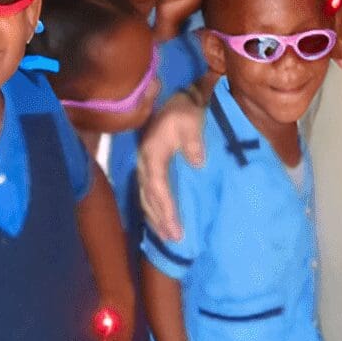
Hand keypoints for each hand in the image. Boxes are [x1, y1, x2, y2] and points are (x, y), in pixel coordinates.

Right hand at [137, 93, 207, 242]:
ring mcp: (144, 167)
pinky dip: (153, 210)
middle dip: (160, 220)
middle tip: (174, 240)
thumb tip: (197, 162)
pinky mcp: (148, 169)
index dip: (166, 209)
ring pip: (146, 198)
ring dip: (155, 219)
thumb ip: (193, 140)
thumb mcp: (190, 120)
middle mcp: (144, 163)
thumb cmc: (185, 111)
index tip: (176, 228)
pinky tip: (161, 223)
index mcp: (152, 154)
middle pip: (148, 198)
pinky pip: (147, 194)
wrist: (175, 100)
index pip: (157, 187)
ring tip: (168, 238)